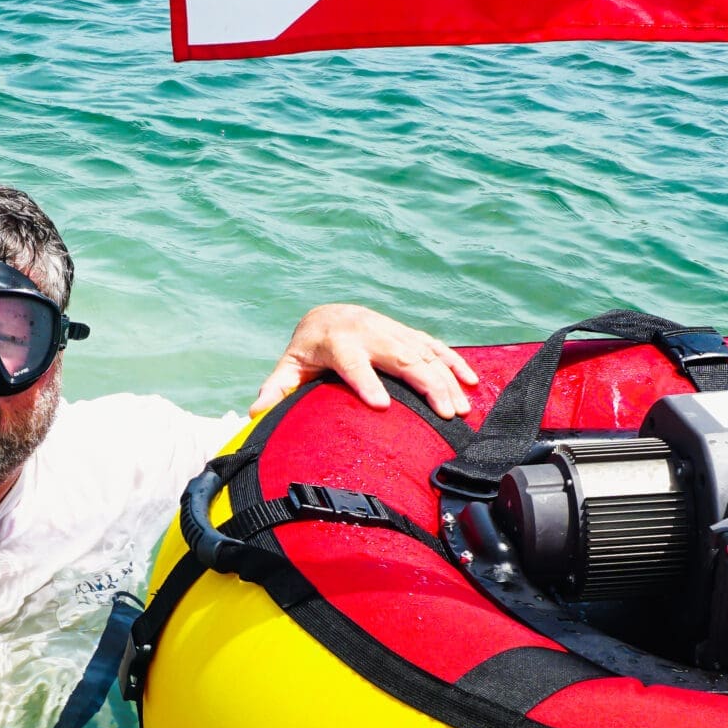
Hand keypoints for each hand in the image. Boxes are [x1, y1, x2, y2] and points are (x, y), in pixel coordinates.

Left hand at [251, 303, 477, 418]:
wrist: (328, 314)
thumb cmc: (308, 349)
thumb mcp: (289, 367)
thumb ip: (277, 388)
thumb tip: (256, 413)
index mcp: (338, 343)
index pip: (352, 363)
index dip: (365, 383)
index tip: (380, 406)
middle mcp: (369, 333)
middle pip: (400, 359)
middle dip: (424, 385)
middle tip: (444, 414)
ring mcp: (393, 332)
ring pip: (424, 354)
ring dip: (445, 380)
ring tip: (459, 409)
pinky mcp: (408, 334)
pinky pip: (436, 347)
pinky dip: (455, 363)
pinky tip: (472, 383)